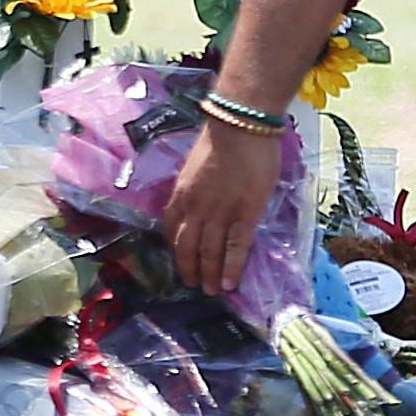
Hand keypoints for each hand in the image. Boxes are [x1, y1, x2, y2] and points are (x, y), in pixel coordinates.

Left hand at [165, 122, 284, 297]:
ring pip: (210, 252)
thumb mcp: (196, 165)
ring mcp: (219, 213)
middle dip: (190, 268)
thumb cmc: (223, 138)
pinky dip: (231, 268)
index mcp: (181, 194)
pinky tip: (231, 283)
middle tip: (196, 284)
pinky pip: (235, 248)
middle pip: (187, 246)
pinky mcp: (244, 214)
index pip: (172, 227)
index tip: (181, 259)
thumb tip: (202, 196)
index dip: (176, 247)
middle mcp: (195, 208)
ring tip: (214, 291)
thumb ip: (196, 185)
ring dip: (210, 274)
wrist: (240, 124)